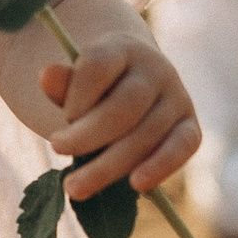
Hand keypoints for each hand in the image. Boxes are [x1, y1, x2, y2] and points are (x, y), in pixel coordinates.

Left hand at [40, 28, 201, 202]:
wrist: (135, 89)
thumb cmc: (97, 90)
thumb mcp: (77, 82)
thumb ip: (63, 84)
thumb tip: (46, 76)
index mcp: (122, 49)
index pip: (98, 66)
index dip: (76, 96)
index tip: (60, 120)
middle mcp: (156, 69)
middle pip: (124, 105)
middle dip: (88, 135)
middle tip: (56, 151)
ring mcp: (177, 97)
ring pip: (146, 133)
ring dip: (110, 164)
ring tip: (75, 188)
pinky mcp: (190, 126)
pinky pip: (182, 146)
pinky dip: (161, 166)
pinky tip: (137, 186)